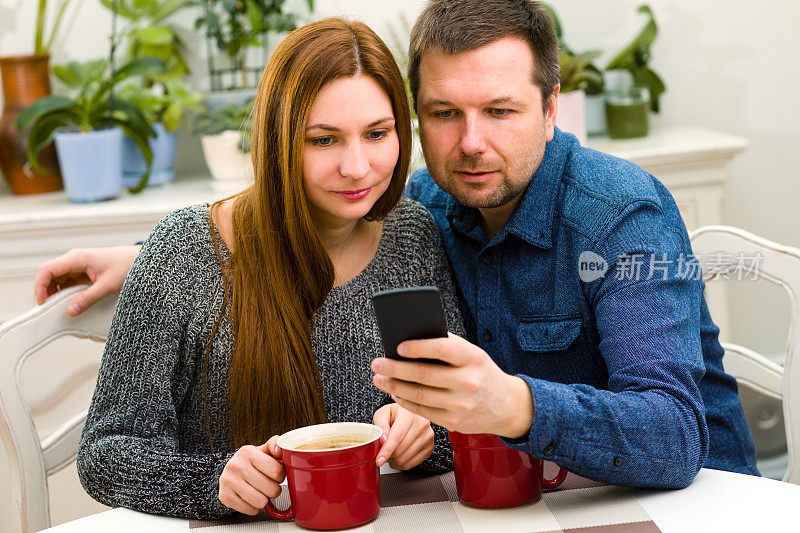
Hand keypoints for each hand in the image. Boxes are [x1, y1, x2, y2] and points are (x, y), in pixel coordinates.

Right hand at [34, 245, 140, 315]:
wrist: (140, 259)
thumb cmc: (127, 266)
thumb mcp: (107, 285)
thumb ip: (88, 298)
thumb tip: (70, 311)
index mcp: (77, 258)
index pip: (47, 270)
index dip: (40, 286)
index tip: (43, 303)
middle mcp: (74, 260)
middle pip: (49, 275)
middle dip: (47, 292)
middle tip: (50, 310)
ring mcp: (79, 266)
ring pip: (58, 280)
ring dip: (57, 293)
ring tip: (61, 308)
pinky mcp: (84, 273)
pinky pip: (69, 283)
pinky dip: (67, 293)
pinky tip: (71, 303)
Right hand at [218, 436, 284, 514]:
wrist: (229, 472)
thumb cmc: (251, 463)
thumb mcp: (263, 450)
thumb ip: (275, 444)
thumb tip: (278, 449)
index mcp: (248, 452)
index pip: (277, 471)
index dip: (281, 476)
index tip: (276, 475)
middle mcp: (236, 465)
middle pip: (271, 489)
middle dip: (274, 489)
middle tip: (269, 485)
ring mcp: (229, 482)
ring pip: (262, 502)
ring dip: (264, 500)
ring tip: (260, 492)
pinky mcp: (225, 497)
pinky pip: (251, 510)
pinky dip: (254, 507)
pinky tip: (250, 498)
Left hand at [371, 333, 534, 437]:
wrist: (508, 405)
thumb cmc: (483, 373)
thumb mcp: (473, 355)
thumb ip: (448, 346)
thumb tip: (412, 339)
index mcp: (473, 359)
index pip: (442, 349)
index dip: (418, 348)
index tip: (398, 347)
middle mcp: (469, 382)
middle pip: (424, 375)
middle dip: (395, 369)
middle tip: (378, 364)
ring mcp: (462, 405)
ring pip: (420, 396)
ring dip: (395, 387)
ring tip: (380, 379)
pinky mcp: (455, 422)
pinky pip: (424, 411)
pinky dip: (406, 402)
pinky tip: (396, 393)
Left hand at [373, 403, 434, 469]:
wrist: (411, 414)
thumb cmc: (396, 414)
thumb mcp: (383, 414)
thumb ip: (380, 425)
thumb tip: (383, 440)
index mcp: (409, 414)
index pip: (397, 436)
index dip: (387, 450)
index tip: (379, 460)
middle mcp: (422, 424)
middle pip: (400, 450)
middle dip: (388, 455)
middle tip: (383, 451)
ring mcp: (428, 437)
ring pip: (405, 459)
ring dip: (394, 460)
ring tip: (391, 452)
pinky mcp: (430, 447)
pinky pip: (412, 463)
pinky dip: (402, 464)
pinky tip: (399, 456)